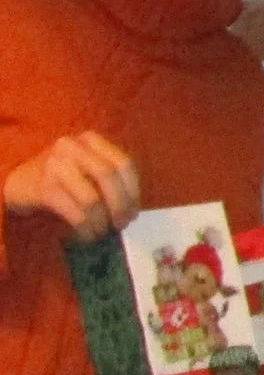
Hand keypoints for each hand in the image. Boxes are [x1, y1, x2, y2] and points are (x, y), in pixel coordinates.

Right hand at [3, 132, 139, 240]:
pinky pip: (75, 213)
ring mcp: (55, 166)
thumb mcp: (85, 166)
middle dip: (121, 205)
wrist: (17, 181)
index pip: (123, 163)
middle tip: (122, 224)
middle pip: (109, 177)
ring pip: (92, 198)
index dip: (134, 190)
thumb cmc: (59, 176)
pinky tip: (87, 235)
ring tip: (103, 231)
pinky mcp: (45, 188)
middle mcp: (72, 147)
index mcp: (89, 140)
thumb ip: (109, 177)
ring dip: (102, 221)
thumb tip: (133, 208)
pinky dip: (86, 228)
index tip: (135, 210)